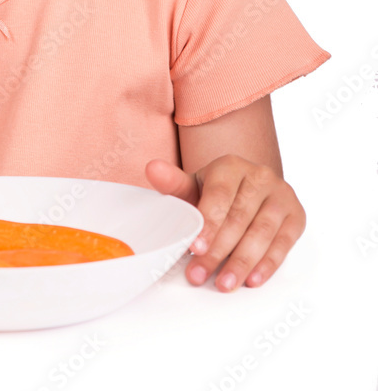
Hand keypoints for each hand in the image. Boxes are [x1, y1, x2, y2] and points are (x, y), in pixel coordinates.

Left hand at [144, 155, 305, 291]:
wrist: (250, 188)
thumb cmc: (217, 192)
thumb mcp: (194, 186)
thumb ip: (173, 182)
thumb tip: (152, 169)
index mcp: (231, 166)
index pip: (219, 196)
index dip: (208, 223)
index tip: (195, 248)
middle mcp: (259, 176)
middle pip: (239, 218)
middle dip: (218, 251)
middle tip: (199, 275)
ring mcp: (281, 195)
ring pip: (262, 232)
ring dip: (242, 262)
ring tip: (224, 283)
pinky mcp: (296, 215)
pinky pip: (283, 243)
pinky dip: (268, 264)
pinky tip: (252, 280)